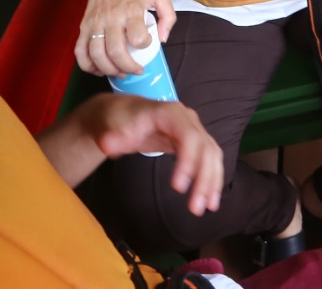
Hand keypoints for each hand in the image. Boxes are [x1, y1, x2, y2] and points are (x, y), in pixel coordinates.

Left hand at [74, 94, 222, 215]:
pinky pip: (210, 158)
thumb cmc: (119, 122)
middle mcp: (188, 120)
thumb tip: (108, 146)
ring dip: (212, 181)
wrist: (124, 114)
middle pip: (205, 148)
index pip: (188, 136)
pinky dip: (213, 177)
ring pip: (212, 154)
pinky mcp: (195, 141)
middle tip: (195, 208)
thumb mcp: (112, 127)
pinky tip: (211, 198)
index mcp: (170, 114)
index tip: (177, 188)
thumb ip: (112, 138)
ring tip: (208, 207)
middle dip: (204, 179)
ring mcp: (194, 129)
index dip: (188, 161)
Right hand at [75, 0, 175, 76]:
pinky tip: (99, 69)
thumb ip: (168, 16)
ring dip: (108, 69)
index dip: (144, 45)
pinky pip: (80, 51)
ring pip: (96, 54)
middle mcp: (111, 18)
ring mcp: (95, 24)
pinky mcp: (84, 27)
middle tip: (136, 70)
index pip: (137, 37)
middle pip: (115, 51)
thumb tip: (162, 39)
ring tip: (119, 73)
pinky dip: (87, 65)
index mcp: (131, 10)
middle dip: (127, 67)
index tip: (146, 43)